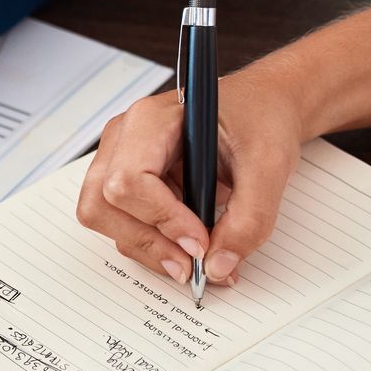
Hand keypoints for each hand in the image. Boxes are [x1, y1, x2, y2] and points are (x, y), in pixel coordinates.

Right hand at [75, 67, 307, 286]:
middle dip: (147, 242)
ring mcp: (120, 158)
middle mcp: (125, 137)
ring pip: (106, 219)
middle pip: (102, 204)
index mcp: (152, 120)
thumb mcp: (268, 165)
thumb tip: (218, 266)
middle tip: (193, 266)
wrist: (263, 105)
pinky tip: (189, 243)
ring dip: (149, 247)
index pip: (129, 180)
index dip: (162, 219)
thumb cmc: (260, 117)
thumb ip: (248, 219)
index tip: (201, 243)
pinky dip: (153, 243)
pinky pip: (123, 222)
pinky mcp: (128, 181)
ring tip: (198, 257)